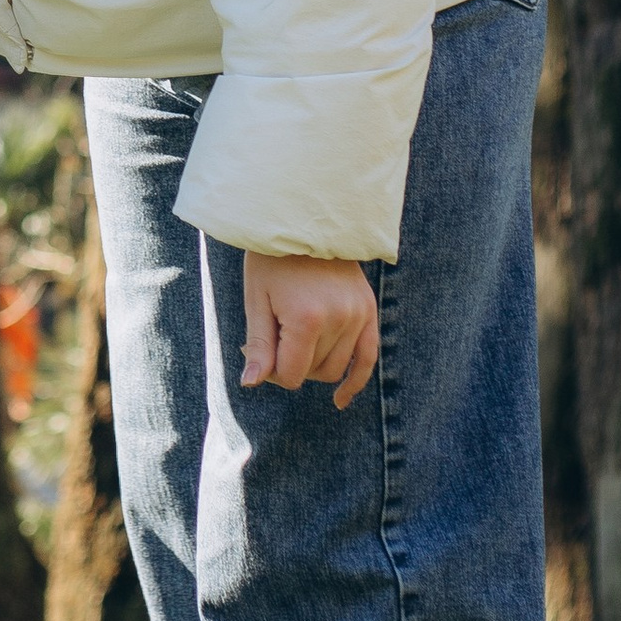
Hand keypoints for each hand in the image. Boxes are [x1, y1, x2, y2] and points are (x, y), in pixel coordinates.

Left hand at [242, 255, 381, 409]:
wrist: (303, 220)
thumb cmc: (272, 260)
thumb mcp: (257, 300)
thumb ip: (259, 345)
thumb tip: (251, 384)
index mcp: (307, 319)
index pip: (291, 376)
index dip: (272, 372)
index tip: (260, 353)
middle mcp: (339, 319)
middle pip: (314, 372)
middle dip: (292, 364)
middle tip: (275, 339)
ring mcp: (358, 315)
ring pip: (337, 368)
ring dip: (315, 365)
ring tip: (297, 342)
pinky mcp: (369, 310)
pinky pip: (368, 357)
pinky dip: (355, 380)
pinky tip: (340, 399)